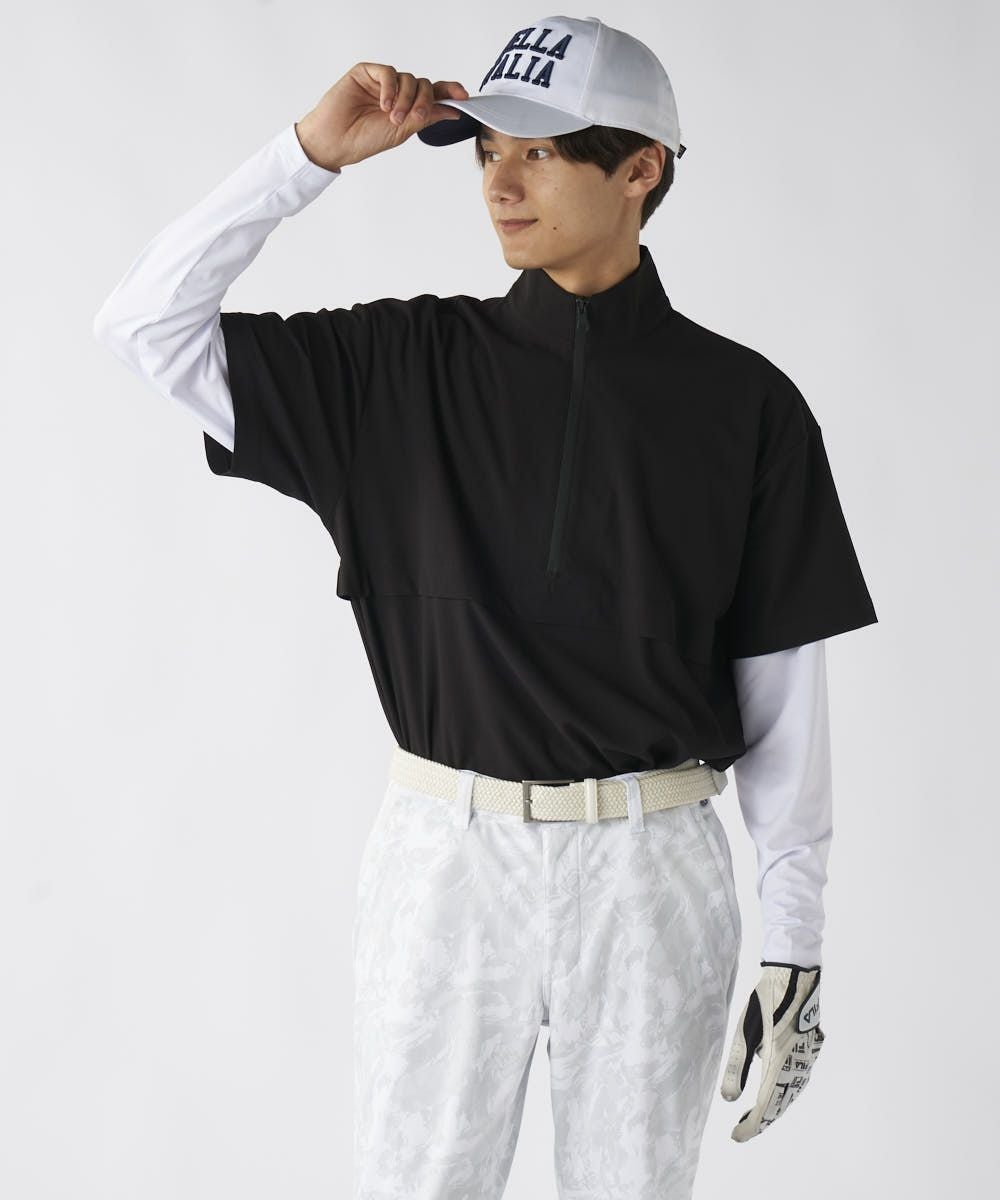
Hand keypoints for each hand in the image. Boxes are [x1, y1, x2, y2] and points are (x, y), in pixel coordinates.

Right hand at [295, 63, 469, 170]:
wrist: (336, 141)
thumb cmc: (364, 139)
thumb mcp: (403, 131)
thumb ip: (426, 117)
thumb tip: (453, 109)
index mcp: (407, 106)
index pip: (432, 94)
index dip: (449, 92)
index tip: (463, 96)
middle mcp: (397, 92)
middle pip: (423, 85)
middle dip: (425, 101)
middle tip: (416, 118)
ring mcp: (382, 82)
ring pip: (408, 79)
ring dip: (406, 99)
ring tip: (393, 118)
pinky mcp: (367, 72)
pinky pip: (388, 72)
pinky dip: (390, 89)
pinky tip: (384, 105)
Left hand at [720, 962, 823, 1141]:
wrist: (796, 974)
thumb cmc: (767, 998)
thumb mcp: (745, 1029)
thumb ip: (737, 1064)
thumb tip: (728, 1098)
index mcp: (779, 1060)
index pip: (765, 1104)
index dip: (751, 1125)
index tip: (737, 1136)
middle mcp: (798, 1063)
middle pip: (781, 1103)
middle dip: (761, 1120)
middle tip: (742, 1130)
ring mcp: (809, 1057)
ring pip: (792, 1093)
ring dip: (774, 1107)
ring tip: (754, 1116)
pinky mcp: (812, 1049)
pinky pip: (799, 1080)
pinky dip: (785, 1092)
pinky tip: (775, 1092)